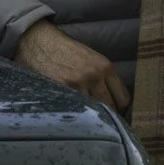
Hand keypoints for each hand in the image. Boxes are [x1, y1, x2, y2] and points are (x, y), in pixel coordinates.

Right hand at [16, 21, 130, 112]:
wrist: (39, 41)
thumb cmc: (65, 51)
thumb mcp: (91, 58)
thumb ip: (103, 77)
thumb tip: (114, 99)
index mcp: (105, 67)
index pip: (124, 98)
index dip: (121, 109)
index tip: (117, 115)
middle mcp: (94, 76)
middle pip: (111, 108)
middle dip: (108, 117)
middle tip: (103, 123)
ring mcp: (78, 84)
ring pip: (93, 112)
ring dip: (91, 118)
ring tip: (87, 121)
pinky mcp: (61, 89)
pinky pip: (75, 109)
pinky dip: (76, 114)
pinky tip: (73, 115)